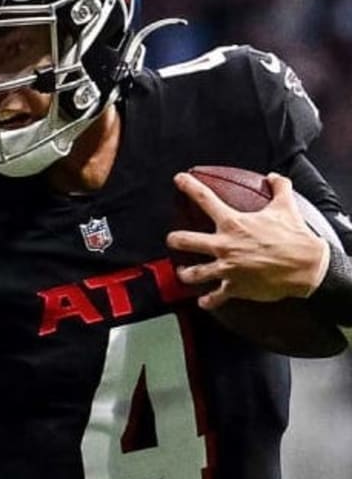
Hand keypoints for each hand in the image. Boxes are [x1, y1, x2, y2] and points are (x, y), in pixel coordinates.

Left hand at [167, 172, 330, 310]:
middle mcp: (224, 246)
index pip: (205, 199)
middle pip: (185, 241)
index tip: (179, 179)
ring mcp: (226, 268)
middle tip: (172, 240)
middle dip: (174, 240)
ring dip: (185, 274)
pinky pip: (214, 298)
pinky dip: (207, 301)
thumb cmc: (295, 236)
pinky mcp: (234, 287)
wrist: (306, 266)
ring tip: (182, 273)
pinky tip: (203, 301)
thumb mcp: (286, 207)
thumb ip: (279, 188)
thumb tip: (273, 177)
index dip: (189, 186)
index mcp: (233, 224)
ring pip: (193, 274)